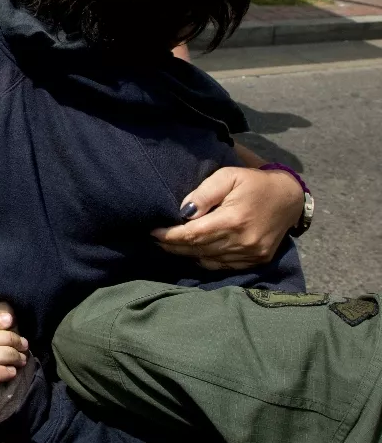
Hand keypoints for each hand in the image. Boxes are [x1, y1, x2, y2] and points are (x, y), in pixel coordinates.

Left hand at [151, 166, 304, 269]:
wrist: (289, 198)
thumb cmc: (254, 183)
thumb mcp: (228, 176)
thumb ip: (204, 193)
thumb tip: (184, 212)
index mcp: (233, 220)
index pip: (192, 234)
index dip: (169, 235)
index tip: (153, 232)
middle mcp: (242, 241)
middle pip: (197, 249)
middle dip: (172, 246)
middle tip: (155, 239)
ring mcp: (250, 254)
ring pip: (208, 259)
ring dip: (185, 254)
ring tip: (168, 245)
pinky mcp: (256, 260)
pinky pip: (222, 265)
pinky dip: (204, 260)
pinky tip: (193, 252)